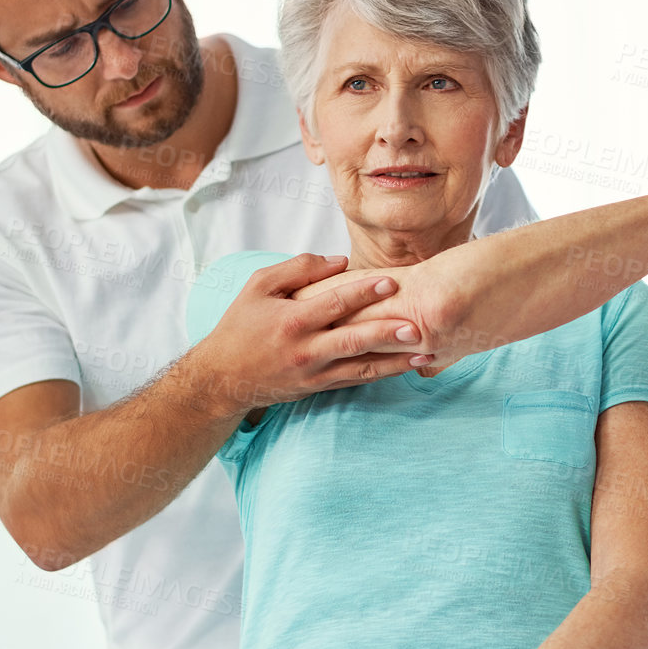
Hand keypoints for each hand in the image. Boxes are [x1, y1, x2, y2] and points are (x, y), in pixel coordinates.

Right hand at [190, 254, 433, 416]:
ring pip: (361, 367)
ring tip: (425, 350)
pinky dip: (382, 373)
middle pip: (353, 340)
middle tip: (417, 325)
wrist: (222, 378)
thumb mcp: (258, 286)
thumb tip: (340, 261)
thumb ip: (298, 269)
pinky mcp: (319, 388)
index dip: (363, 292)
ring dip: (395, 361)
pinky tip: (406, 366)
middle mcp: (305, 350)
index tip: (391, 282)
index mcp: (291, 321)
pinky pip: (356, 380)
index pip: (334, 304)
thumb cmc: (240, 326)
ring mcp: (314, 373)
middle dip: (386, 333)